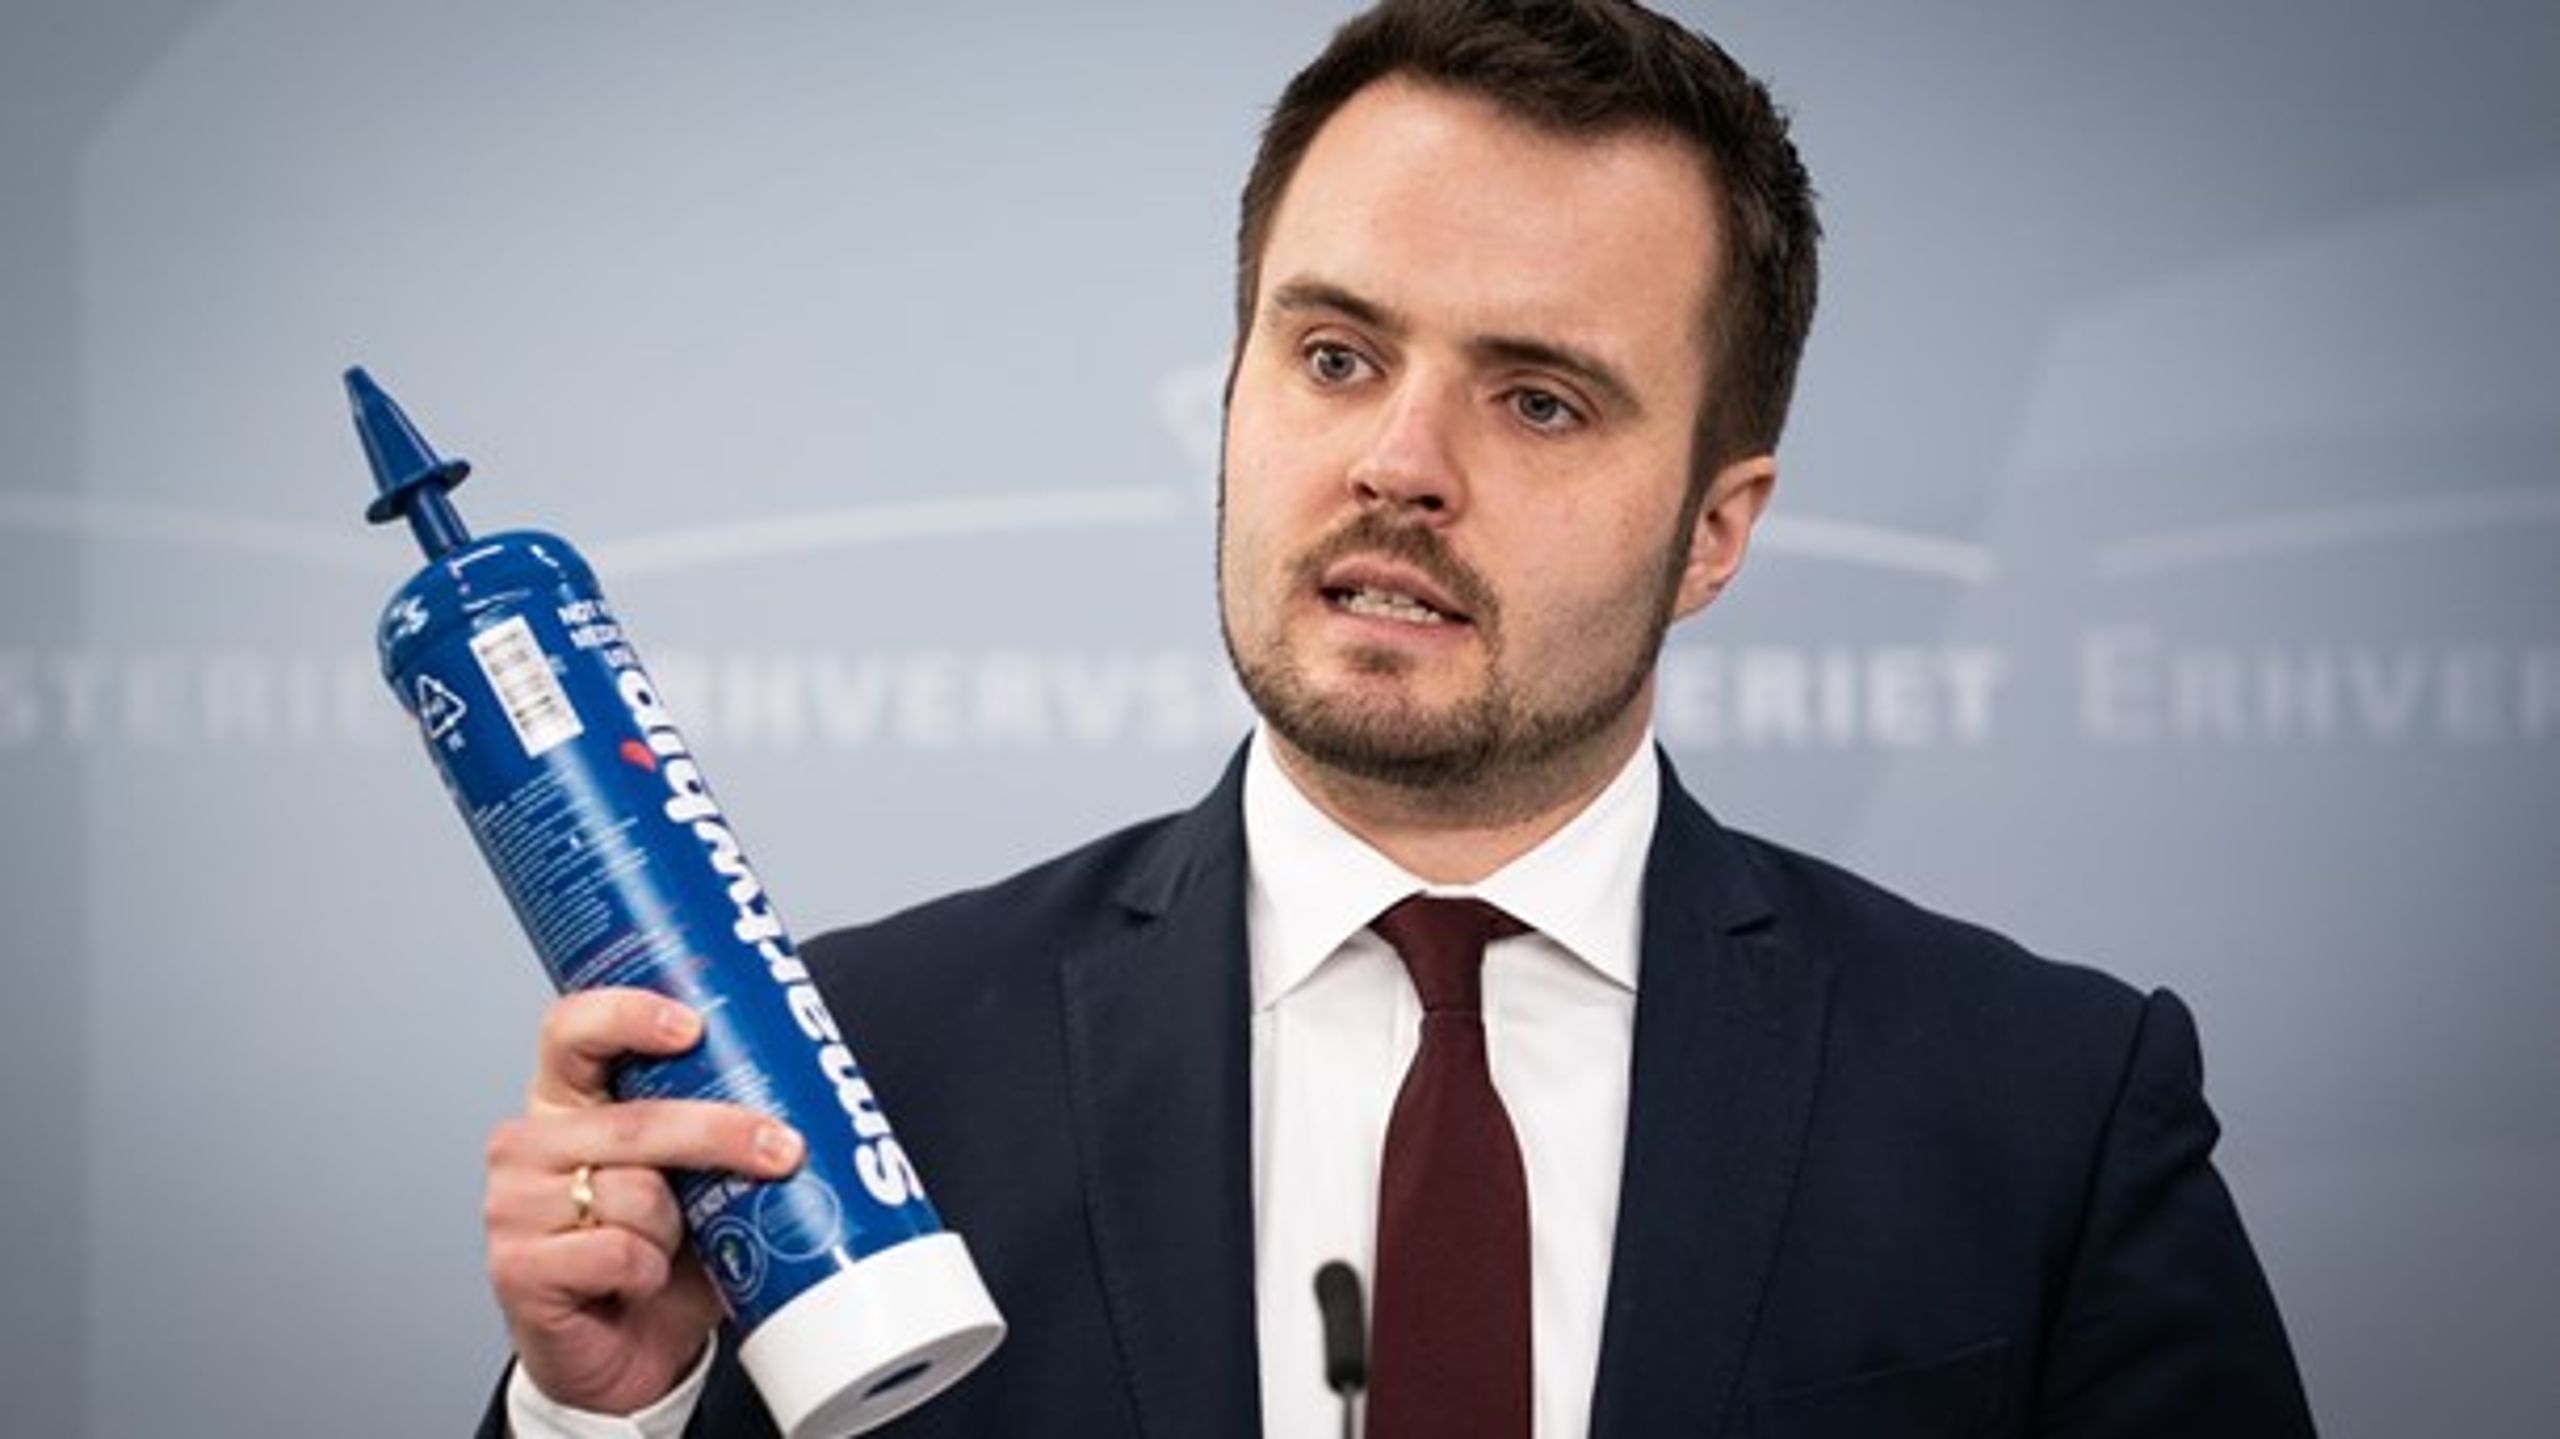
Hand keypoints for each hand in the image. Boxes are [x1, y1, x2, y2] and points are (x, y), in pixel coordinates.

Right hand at [482, 988, 805, 1414]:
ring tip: (668, 1247)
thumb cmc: (659, 1252)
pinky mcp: (517, 1268)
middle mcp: (529, 1143)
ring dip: (677, 1227)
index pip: (573, 1029)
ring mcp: (512, 1205)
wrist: (624, 1353)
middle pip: (633, 1118)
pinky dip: (649, 1270)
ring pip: (633, 1192)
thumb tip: (807, 1092)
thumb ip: (715, 1128)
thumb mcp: (691, 1178)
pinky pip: (618, 1252)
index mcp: (566, 1100)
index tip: (692, 1026)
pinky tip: (638, 1282)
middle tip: (783, 1149)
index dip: (628, 1015)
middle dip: (720, 1132)